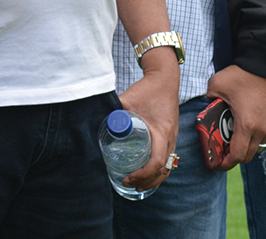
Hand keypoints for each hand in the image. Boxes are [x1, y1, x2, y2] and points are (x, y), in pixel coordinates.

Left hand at [116, 53, 179, 189]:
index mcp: (161, 133)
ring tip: (138, 185)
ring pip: (168, 167)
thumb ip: (112, 109)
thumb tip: (92, 117)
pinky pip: (169, 159)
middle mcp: (170, 139)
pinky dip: (160, 170)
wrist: (165, 79)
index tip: (127, 177)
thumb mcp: (128, 98)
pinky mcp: (172, 136)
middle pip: (163, 170)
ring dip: (155, 179)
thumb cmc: (148, 89)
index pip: (155, 162)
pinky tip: (148, 173)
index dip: (142, 174)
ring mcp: (173, 139)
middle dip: (147, 182)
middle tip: (129, 184)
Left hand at [205, 65, 265, 169]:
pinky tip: (245, 126)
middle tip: (222, 154)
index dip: (226, 163)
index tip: (217, 164)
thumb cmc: (241, 76)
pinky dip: (255, 136)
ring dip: (246, 146)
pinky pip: (265, 134)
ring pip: (258, 145)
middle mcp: (262, 129)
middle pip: (249, 155)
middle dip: (235, 158)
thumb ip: (208, 99)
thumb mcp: (216, 86)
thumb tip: (205, 107)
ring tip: (233, 139)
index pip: (238, 155)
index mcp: (246, 125)